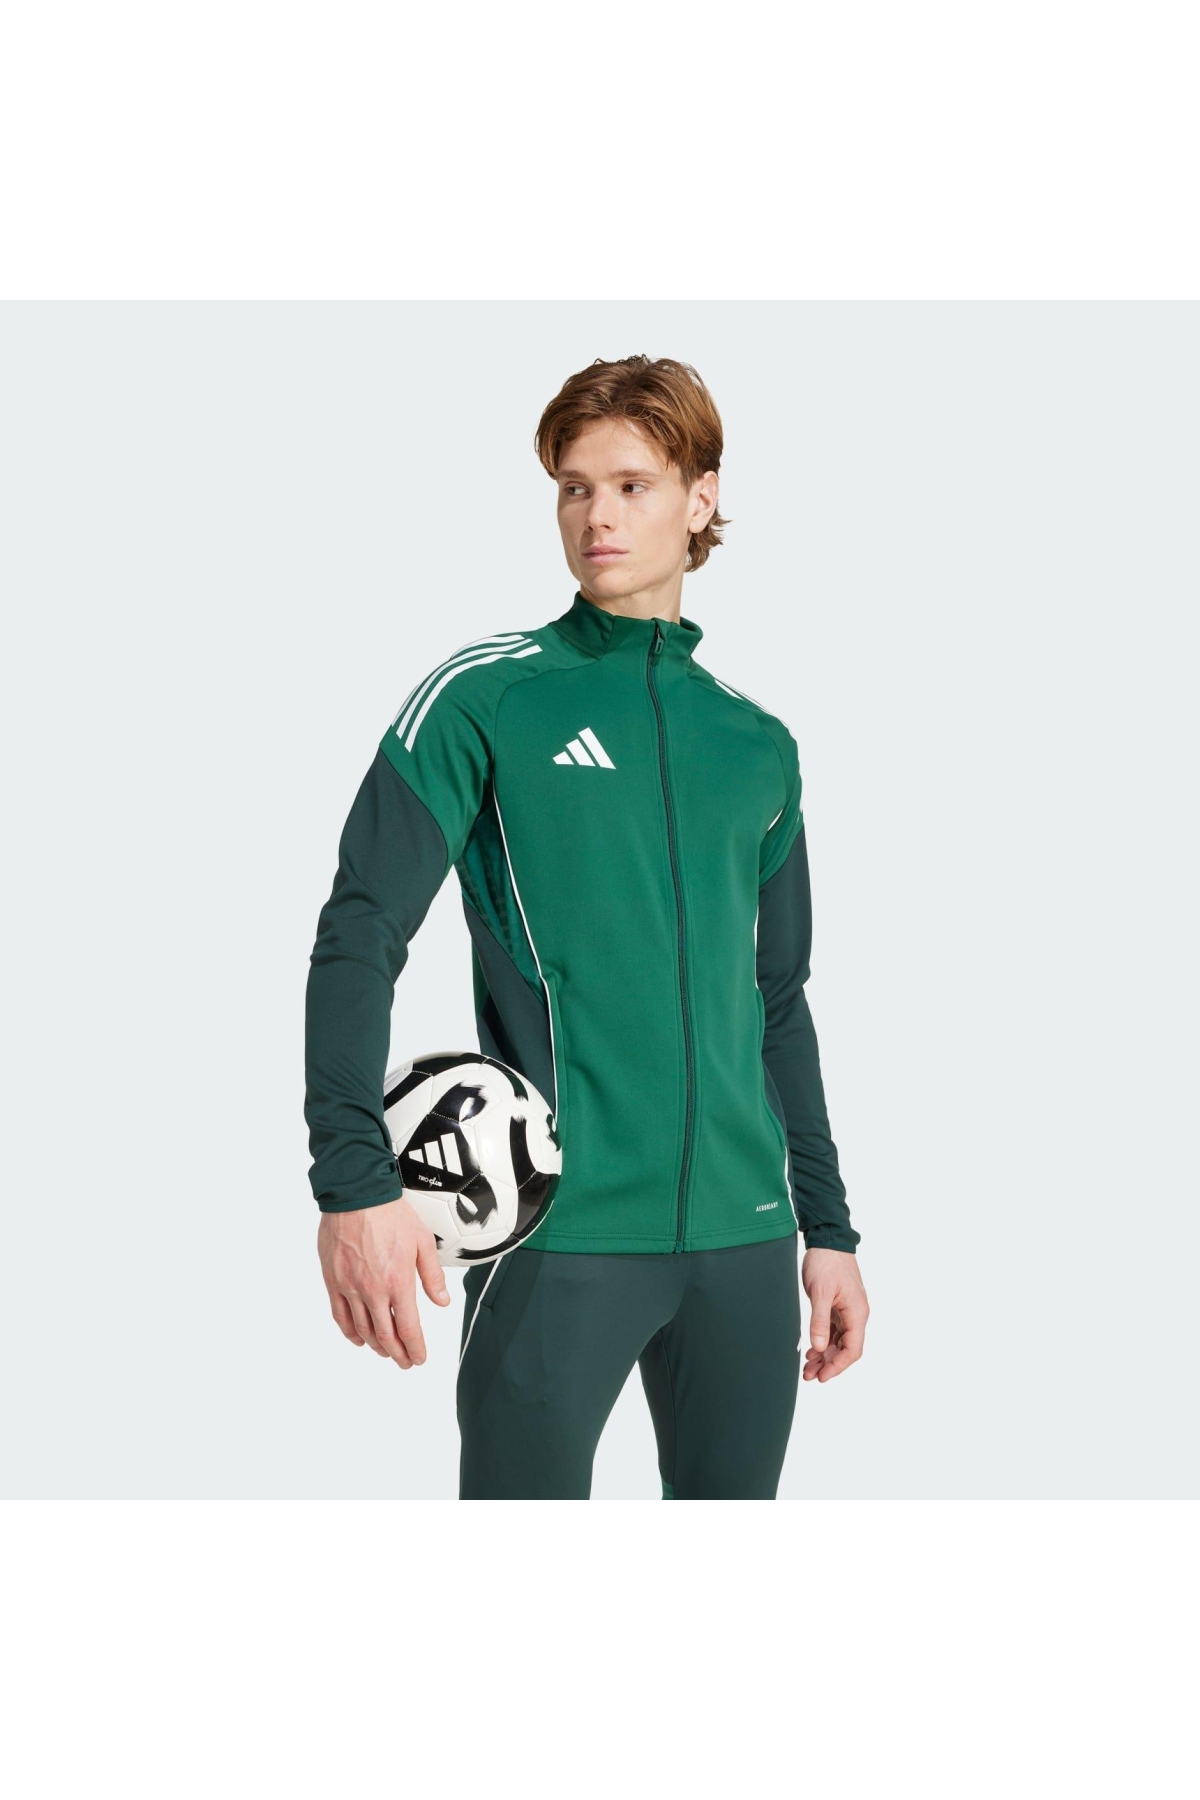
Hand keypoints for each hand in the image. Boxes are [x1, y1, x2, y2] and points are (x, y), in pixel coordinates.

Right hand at [317, 1195, 450, 1368]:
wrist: (357, 1195)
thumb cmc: (391, 1214)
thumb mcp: (423, 1242)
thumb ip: (432, 1276)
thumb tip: (441, 1302)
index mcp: (398, 1282)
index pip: (409, 1328)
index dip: (415, 1349)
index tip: (419, 1358)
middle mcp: (373, 1291)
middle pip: (385, 1336)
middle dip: (397, 1354)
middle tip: (405, 1362)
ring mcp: (350, 1287)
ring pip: (362, 1330)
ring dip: (375, 1346)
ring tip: (385, 1351)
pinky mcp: (333, 1281)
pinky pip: (340, 1316)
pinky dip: (349, 1333)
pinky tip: (358, 1338)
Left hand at [801, 1247, 868, 1381]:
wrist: (828, 1239)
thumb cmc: (826, 1262)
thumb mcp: (820, 1292)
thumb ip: (820, 1321)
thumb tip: (818, 1347)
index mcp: (857, 1313)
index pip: (852, 1349)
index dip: (838, 1366)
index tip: (822, 1377)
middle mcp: (856, 1314)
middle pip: (845, 1349)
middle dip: (828, 1364)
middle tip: (809, 1375)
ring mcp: (848, 1311)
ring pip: (838, 1341)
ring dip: (824, 1356)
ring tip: (807, 1368)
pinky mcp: (838, 1306)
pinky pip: (833, 1331)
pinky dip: (823, 1342)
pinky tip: (811, 1351)